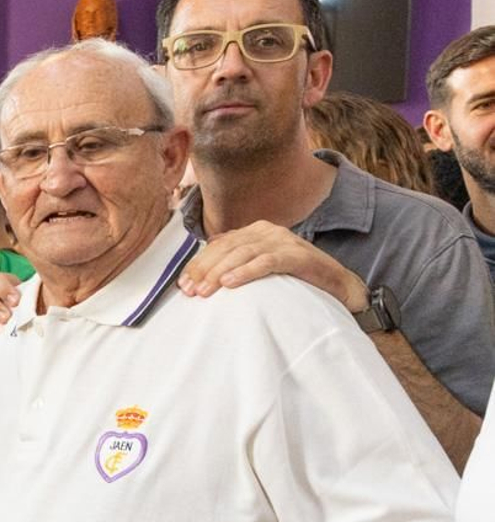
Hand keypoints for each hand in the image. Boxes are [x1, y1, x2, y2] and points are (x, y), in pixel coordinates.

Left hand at [177, 221, 367, 311]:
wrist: (339, 287)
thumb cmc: (296, 279)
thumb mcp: (261, 268)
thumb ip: (237, 262)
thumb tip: (205, 268)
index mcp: (255, 232)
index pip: (218, 245)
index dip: (198, 264)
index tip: (182, 284)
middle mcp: (267, 231)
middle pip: (226, 248)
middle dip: (203, 269)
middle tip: (188, 290)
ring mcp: (283, 240)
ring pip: (242, 253)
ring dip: (219, 272)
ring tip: (204, 290)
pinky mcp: (297, 255)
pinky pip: (266, 262)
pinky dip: (246, 271)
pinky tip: (230, 283)